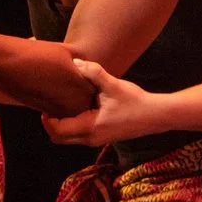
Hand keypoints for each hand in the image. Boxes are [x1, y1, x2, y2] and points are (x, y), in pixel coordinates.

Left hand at [42, 57, 165, 145]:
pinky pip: (77, 136)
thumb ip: (94, 73)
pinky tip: (74, 109)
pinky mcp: (101, 137)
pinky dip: (70, 126)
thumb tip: (76, 62)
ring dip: (60, 125)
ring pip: (68, 138)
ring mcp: (96, 140)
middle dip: (50, 124)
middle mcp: (90, 138)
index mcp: (90, 127)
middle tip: (47, 105)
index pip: (58, 130)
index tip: (45, 104)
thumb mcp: (113, 85)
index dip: (47, 119)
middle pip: (59, 138)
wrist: (156, 116)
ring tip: (59, 106)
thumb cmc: (135, 101)